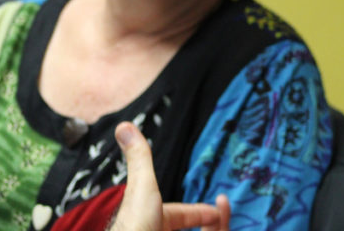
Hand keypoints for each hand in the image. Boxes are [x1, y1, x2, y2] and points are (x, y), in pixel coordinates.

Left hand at [110, 121, 230, 230]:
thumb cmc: (137, 226)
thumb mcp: (143, 188)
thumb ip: (140, 159)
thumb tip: (123, 124)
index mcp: (151, 218)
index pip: (180, 214)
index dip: (202, 212)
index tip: (219, 212)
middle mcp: (152, 228)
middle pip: (181, 226)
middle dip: (206, 226)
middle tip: (220, 221)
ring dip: (207, 230)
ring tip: (219, 227)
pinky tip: (212, 230)